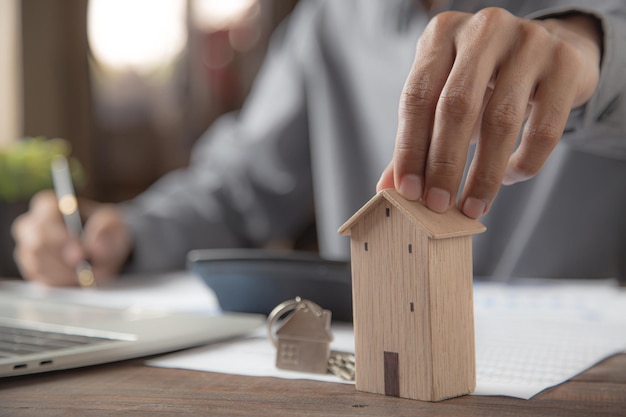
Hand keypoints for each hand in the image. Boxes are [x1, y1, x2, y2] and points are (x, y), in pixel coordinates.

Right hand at [11, 190, 132, 285]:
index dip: (60, 235)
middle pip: (35, 244)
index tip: (80, 253)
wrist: (106, 251)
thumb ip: (108, 230)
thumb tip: (95, 247)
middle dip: (62, 260)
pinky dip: (63, 283)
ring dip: (66, 273)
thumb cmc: (105, 230)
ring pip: (38, 265)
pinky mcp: (33, 272)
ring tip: (87, 273)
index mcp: (49, 206)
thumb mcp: (114, 223)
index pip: (43, 215)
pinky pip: (42, 281)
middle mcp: (32, 227)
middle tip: (84, 267)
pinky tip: (79, 279)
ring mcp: (29, 251)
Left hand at [377, 8, 601, 217]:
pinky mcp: (565, 63)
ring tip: (473, 206)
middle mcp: (483, 29)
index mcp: (442, 34)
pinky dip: (524, 163)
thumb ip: (416, 140)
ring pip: (502, 121)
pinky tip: (510, 177)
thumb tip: (385, 190)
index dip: (409, 149)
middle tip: (437, 206)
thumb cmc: (485, 83)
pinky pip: (544, 129)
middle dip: (444, 165)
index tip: (407, 192)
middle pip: (456, 107)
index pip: (417, 97)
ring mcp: (529, 41)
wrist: (550, 52)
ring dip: (484, 175)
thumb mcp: (444, 99)